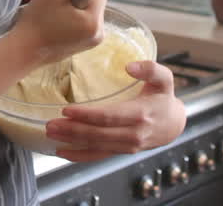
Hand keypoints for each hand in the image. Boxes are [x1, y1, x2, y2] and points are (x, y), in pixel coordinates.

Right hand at [13, 0, 105, 65]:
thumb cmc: (38, 21)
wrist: (25, 50)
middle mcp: (99, 34)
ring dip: (76, 9)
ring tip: (57, 17)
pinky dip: (74, 19)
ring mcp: (93, 41)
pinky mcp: (85, 45)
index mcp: (93, 22)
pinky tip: (58, 25)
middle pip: (96, 2)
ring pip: (89, 11)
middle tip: (59, 7)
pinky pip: (85, 22)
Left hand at [45, 61, 185, 160]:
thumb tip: (129, 66)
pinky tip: (61, 151)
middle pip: (97, 135)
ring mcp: (125, 146)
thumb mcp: (164, 79)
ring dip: (71, 142)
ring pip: (94, 147)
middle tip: (50, 125)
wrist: (173, 125)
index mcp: (139, 114)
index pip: (108, 117)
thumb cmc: (163, 98)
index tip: (66, 110)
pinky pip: (97, 156)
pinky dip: (78, 156)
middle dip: (72, 130)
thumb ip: (150, 68)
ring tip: (50, 135)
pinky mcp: (119, 152)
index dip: (87, 115)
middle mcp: (132, 134)